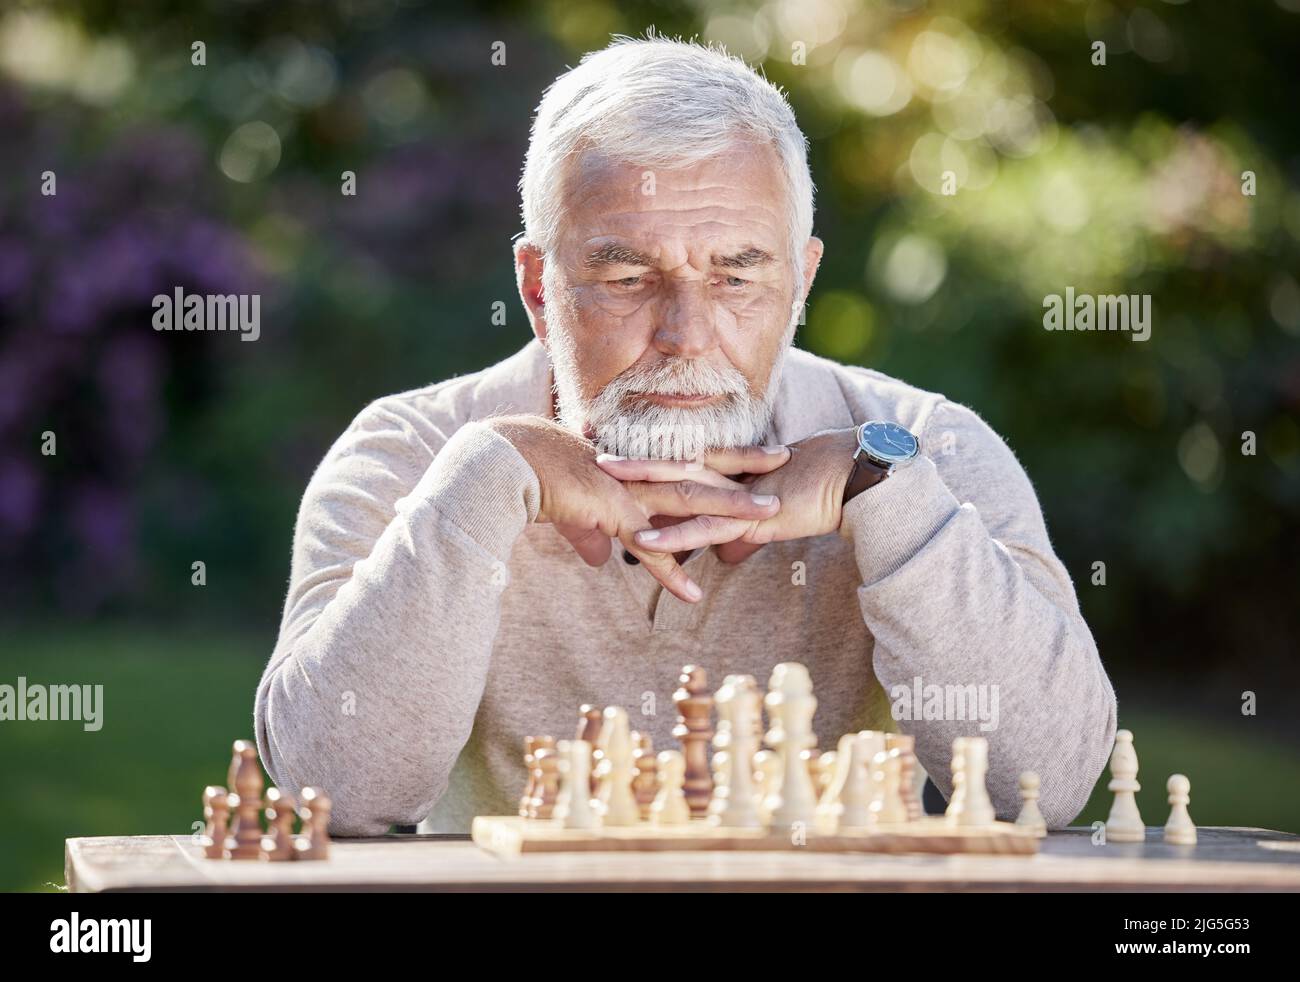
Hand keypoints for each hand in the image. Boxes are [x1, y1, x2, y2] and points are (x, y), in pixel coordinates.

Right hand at [485, 416, 788, 601]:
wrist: (506, 465)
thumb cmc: (533, 474)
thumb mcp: (572, 505)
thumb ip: (592, 532)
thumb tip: (601, 557)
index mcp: (633, 463)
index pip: (690, 454)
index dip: (726, 452)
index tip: (758, 450)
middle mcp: (637, 472)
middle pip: (702, 469)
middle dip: (746, 467)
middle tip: (787, 461)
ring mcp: (628, 492)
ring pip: (690, 502)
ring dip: (728, 511)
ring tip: (766, 519)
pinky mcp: (611, 515)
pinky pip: (649, 549)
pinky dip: (672, 572)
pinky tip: (694, 593)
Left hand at [594, 427, 857, 563]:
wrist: (854, 484)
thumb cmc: (819, 494)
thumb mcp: (773, 520)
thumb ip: (745, 536)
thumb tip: (727, 557)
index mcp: (729, 469)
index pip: (678, 460)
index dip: (643, 456)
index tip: (608, 450)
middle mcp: (726, 476)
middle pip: (667, 465)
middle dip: (627, 462)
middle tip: (587, 453)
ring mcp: (735, 496)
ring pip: (678, 490)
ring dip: (639, 488)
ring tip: (601, 486)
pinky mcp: (748, 519)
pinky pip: (703, 529)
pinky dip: (673, 535)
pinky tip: (644, 541)